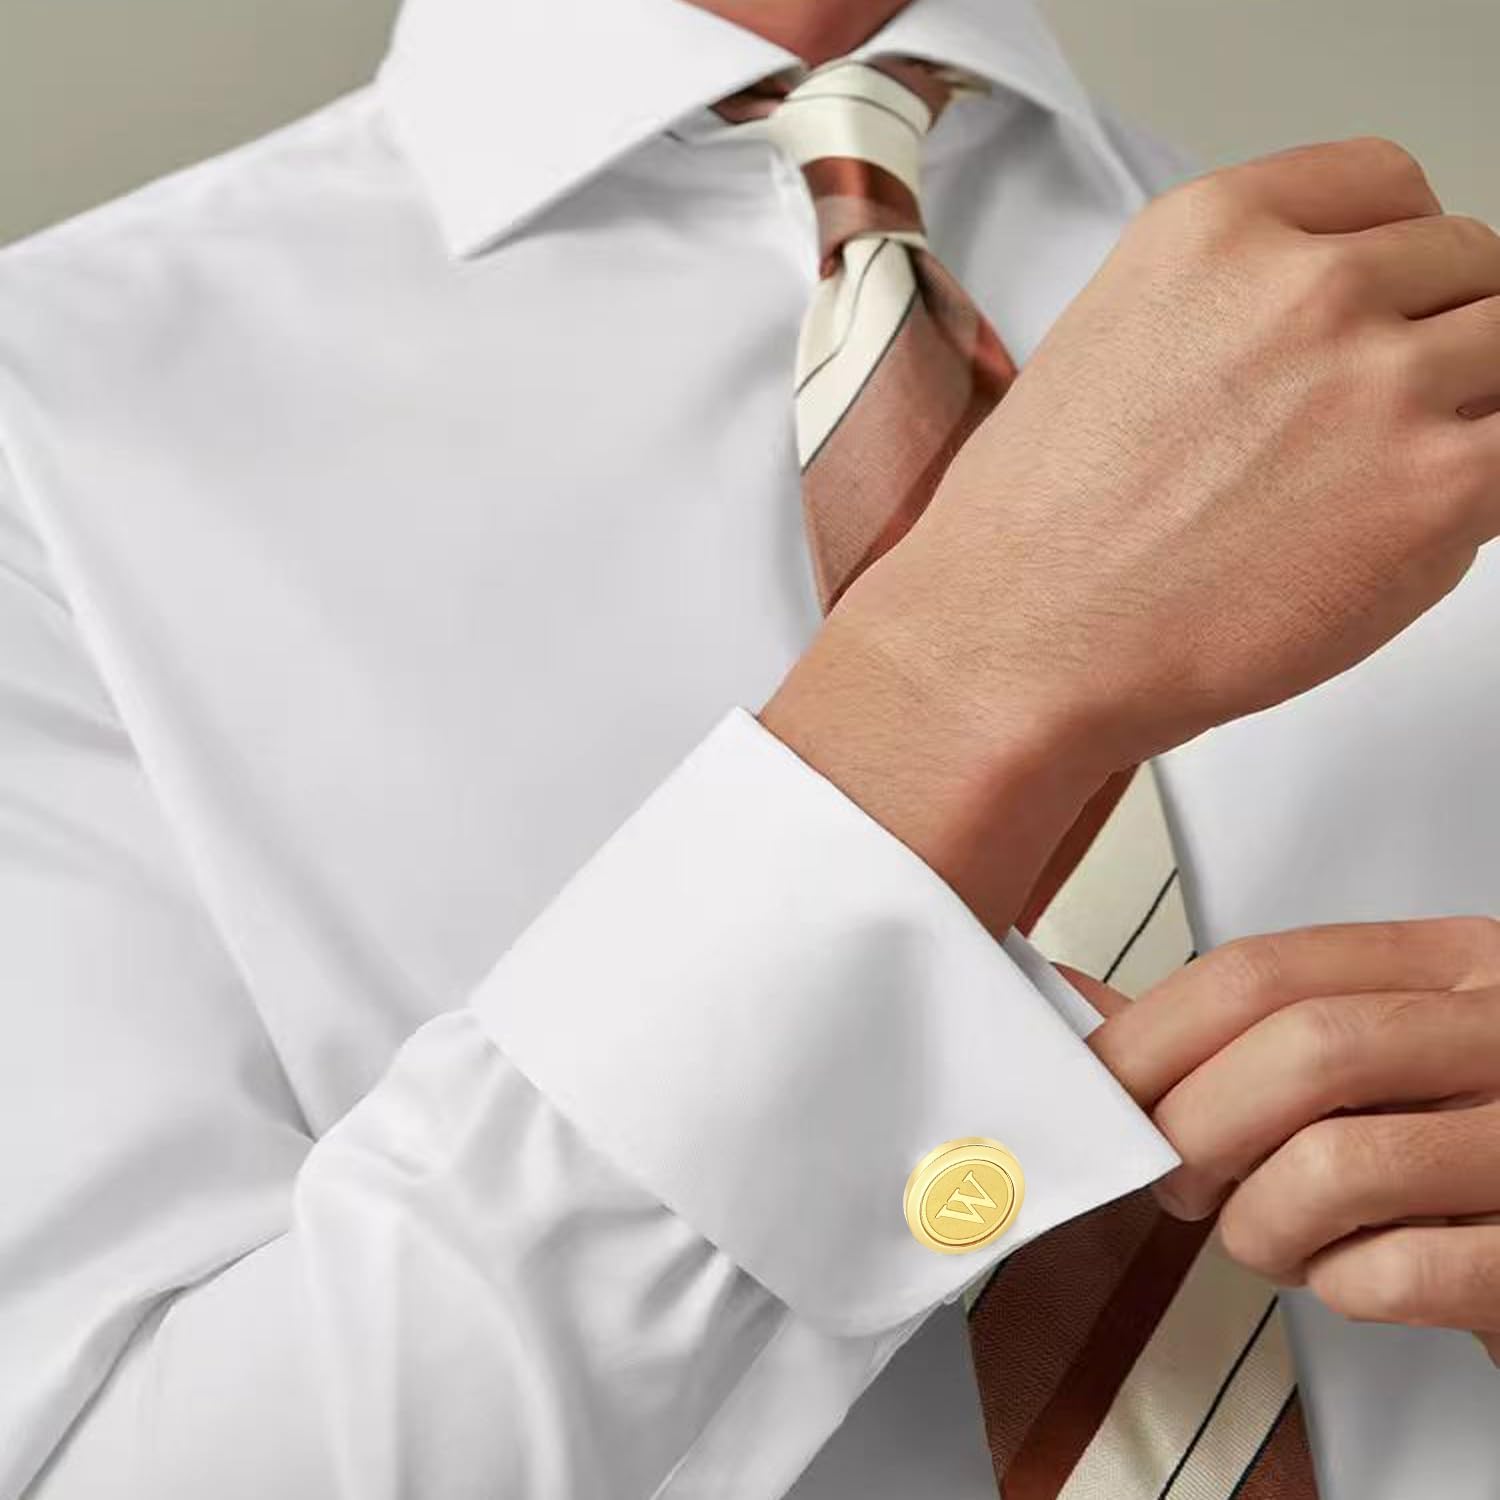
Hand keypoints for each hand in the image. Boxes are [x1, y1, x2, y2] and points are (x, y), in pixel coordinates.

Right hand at [764, 139, 1499, 933]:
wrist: (1014, 641)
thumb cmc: (1037, 531)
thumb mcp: (1112, 346)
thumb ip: (1236, 308)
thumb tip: (1332, 331)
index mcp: (1214, 231)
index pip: (1388, 183)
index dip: (1392, 259)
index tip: (1381, 308)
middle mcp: (1305, 283)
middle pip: (1467, 263)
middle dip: (1429, 338)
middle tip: (1365, 424)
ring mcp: (1378, 379)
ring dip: (1464, 411)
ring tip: (1374, 485)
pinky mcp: (1436, 486)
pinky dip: (1483, 489)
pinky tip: (1404, 529)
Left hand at [1083, 919, 1499, 1362]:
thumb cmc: (1464, 1130)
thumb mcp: (1373, 1049)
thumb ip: (1234, 1030)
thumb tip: (1078, 1006)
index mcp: (1452, 964)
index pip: (1263, 970)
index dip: (1151, 1035)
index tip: (1100, 1089)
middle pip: (1298, 1051)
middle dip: (1196, 1128)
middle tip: (1178, 1179)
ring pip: (1339, 1163)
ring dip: (1259, 1221)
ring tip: (1267, 1235)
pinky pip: (1404, 1274)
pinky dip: (1339, 1288)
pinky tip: (1349, 1275)